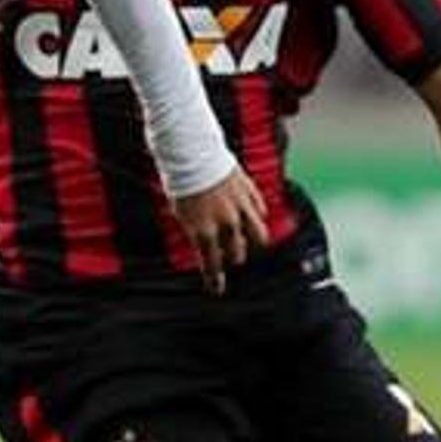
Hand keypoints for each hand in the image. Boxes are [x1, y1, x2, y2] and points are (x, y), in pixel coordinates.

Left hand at [171, 166, 268, 294]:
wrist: (191, 152)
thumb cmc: (180, 181)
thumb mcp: (181, 212)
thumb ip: (197, 231)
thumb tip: (206, 245)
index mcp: (203, 230)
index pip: (212, 264)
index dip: (215, 279)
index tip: (216, 289)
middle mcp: (225, 223)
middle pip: (237, 253)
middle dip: (232, 259)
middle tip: (229, 259)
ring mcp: (240, 207)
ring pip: (257, 236)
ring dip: (251, 242)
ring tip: (248, 242)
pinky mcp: (249, 191)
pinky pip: (259, 210)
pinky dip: (256, 215)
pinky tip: (251, 216)